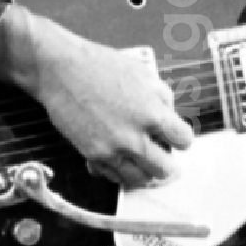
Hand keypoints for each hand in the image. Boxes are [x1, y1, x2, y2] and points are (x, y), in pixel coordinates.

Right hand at [0, 8, 193, 185]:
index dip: (181, 138)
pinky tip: (120, 160)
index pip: (184, 141)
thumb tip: (169, 114)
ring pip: (139, 180)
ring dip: (145, 173)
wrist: (61, 70)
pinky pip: (113, 177)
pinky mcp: (92, 155)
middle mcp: (135, 136)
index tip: (175, 137)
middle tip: (162, 156)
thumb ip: (162, 96)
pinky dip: (119, 173)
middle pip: (165, 169)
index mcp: (153, 112)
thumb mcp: (142, 72)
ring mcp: (112, 149)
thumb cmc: (99, 66)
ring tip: (143, 162)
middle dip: (167, 163)